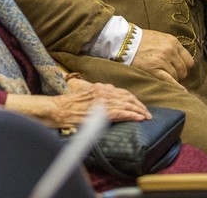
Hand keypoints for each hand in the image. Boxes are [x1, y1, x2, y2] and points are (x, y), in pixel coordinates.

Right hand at [5, 81, 149, 128]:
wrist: (59, 109)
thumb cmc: (69, 105)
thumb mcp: (85, 95)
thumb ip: (97, 95)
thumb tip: (107, 98)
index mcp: (100, 87)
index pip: (121, 92)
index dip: (132, 99)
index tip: (138, 105)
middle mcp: (104, 91)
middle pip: (127, 97)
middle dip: (139, 105)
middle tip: (147, 112)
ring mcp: (104, 101)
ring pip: (127, 104)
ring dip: (139, 110)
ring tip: (146, 116)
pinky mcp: (103, 112)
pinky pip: (122, 113)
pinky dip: (133, 115)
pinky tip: (139, 118)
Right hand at [131, 29, 192, 85]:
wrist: (125, 41)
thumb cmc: (142, 40)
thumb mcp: (160, 37)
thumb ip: (171, 47)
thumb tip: (180, 60)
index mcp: (173, 42)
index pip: (188, 60)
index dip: (184, 66)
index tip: (179, 69)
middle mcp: (170, 51)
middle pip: (183, 70)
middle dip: (178, 74)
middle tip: (170, 74)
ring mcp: (163, 61)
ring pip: (176, 76)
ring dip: (172, 79)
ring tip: (162, 76)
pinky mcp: (154, 69)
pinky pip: (169, 81)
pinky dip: (176, 87)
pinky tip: (181, 92)